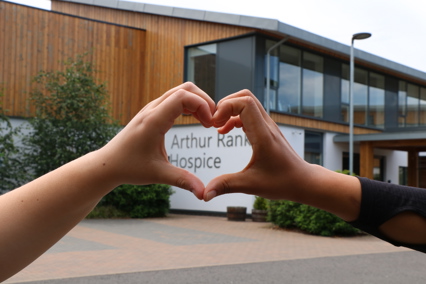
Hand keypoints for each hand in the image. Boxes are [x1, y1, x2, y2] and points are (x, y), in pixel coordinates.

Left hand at [99, 82, 214, 198]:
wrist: (108, 164)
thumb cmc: (130, 168)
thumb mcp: (158, 175)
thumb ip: (183, 181)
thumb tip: (203, 194)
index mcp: (154, 121)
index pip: (183, 96)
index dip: (202, 106)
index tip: (209, 125)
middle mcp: (152, 109)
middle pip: (185, 88)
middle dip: (204, 100)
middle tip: (213, 121)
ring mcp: (152, 108)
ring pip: (180, 91)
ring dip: (197, 102)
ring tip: (207, 122)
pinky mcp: (152, 112)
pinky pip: (175, 99)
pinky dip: (190, 105)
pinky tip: (196, 121)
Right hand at [204, 89, 312, 201]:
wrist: (303, 181)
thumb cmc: (282, 182)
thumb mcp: (251, 185)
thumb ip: (226, 186)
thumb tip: (205, 194)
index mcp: (263, 135)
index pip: (245, 103)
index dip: (226, 107)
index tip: (215, 124)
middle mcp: (266, 125)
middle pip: (245, 96)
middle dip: (225, 104)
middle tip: (213, 123)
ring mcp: (267, 126)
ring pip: (247, 102)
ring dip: (229, 110)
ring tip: (217, 127)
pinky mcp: (266, 130)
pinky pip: (249, 113)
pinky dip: (234, 117)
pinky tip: (226, 132)